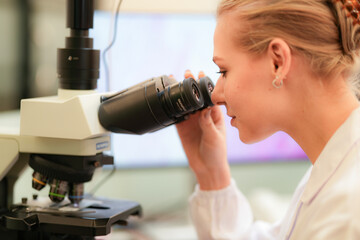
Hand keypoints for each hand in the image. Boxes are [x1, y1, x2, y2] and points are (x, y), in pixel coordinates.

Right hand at [176, 70, 230, 189]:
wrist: (207, 168)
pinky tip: (168, 97)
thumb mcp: (215, 137)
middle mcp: (203, 116)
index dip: (206, 85)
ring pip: (185, 103)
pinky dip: (172, 106)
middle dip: (192, 85)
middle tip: (187, 73)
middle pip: (196, 97)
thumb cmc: (217, 153)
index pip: (210, 97)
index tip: (202, 74)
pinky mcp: (182, 128)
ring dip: (181, 92)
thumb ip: (208, 123)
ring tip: (176, 80)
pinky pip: (176, 115)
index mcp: (214, 115)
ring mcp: (192, 121)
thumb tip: (204, 109)